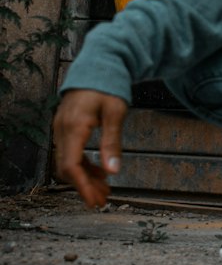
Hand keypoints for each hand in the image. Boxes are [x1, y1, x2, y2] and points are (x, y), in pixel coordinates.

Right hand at [54, 89, 128, 207]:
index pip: (71, 165)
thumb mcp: (115, 113)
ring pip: (68, 162)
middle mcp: (63, 129)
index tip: (94, 201)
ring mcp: (62, 128)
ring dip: (85, 177)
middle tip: (102, 200)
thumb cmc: (109, 85)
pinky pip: (71, 152)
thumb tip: (113, 171)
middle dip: (84, 186)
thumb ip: (112, 142)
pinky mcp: (66, 127)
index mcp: (74, 126)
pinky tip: (100, 171)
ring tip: (105, 189)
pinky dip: (84, 165)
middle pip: (67, 167)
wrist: (99, 64)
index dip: (82, 186)